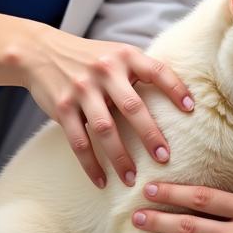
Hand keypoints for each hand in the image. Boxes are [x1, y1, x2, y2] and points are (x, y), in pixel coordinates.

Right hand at [10, 24, 193, 188]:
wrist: (41, 52)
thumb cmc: (90, 58)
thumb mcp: (117, 54)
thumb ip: (140, 71)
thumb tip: (180, 97)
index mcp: (125, 56)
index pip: (157, 71)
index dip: (176, 89)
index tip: (191, 110)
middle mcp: (105, 71)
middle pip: (132, 106)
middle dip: (150, 134)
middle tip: (165, 158)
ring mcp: (82, 89)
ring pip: (105, 129)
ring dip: (120, 157)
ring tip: (132, 180)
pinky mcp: (62, 107)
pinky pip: (79, 142)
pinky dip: (90, 164)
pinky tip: (101, 181)